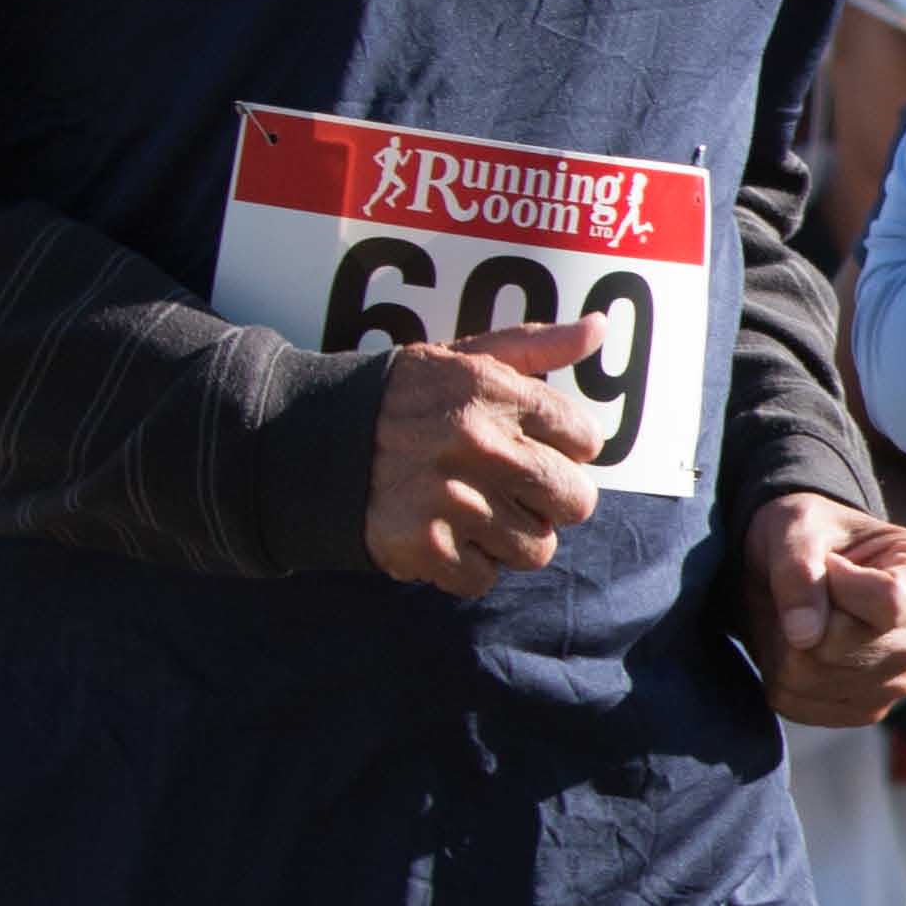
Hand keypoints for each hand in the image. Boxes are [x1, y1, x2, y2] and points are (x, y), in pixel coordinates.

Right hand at [363, 316, 608, 593]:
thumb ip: (535, 346)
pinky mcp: (426, 546)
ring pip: (537, 548)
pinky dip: (465, 565)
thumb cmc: (401, 400)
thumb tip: (599, 327)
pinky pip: (484, 578)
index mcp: (494, 391)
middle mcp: (480, 444)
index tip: (531, 446)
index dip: (563, 448)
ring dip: (510, 538)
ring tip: (473, 511)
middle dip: (550, 500)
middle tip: (511, 488)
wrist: (306, 441)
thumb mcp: (463, 357)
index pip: (586, 439)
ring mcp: (454, 498)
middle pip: (575, 501)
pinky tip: (441, 534)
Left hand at [741, 493, 905, 727]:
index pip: (887, 603)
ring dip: (784, 647)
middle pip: (842, 649)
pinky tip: (796, 646)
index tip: (827, 563)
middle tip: (802, 592)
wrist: (805, 568)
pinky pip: (802, 706)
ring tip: (799, 616)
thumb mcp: (798, 526)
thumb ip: (799, 570)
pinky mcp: (869, 708)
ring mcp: (902, 680)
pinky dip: (781, 676)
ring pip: (815, 680)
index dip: (836, 586)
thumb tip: (805, 636)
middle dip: (800, 619)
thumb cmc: (812, 533)